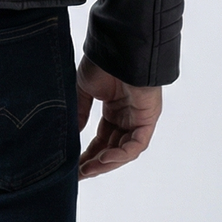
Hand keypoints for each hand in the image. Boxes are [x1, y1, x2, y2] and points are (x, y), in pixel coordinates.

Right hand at [76, 55, 161, 178]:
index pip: (102, 138)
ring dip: (107, 162)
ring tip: (88, 169)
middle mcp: (127, 116)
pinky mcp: (148, 119)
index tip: (74, 166)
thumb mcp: (84, 89)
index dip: (89, 153)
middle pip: (112, 148)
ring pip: (124, 150)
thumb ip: (81, 111)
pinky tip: (105, 159)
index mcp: (114, 108)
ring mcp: (138, 119)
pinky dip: (121, 154)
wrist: (117, 48)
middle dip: (96, 162)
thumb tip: (74, 134)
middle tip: (79, 173)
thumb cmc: (101, 62)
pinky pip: (136, 144)